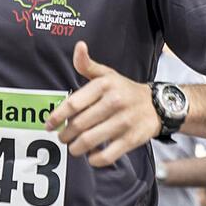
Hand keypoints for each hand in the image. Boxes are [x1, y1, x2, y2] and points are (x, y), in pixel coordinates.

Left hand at [44, 41, 161, 166]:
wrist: (157, 105)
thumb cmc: (124, 89)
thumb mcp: (107, 74)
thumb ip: (87, 64)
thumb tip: (79, 46)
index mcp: (104, 85)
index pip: (73, 104)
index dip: (57, 117)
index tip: (48, 126)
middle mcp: (113, 102)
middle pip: (78, 125)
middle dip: (65, 135)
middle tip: (62, 138)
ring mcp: (123, 121)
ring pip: (89, 141)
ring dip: (76, 148)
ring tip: (73, 148)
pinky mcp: (131, 139)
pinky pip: (107, 155)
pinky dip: (94, 159)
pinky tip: (91, 156)